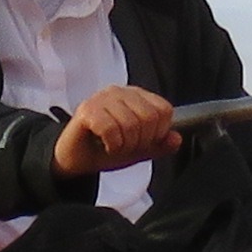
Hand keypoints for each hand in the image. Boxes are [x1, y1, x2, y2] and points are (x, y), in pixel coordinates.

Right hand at [54, 84, 181, 176]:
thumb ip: (158, 145)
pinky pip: (111, 129)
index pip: (164, 110)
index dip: (158, 134)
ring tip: (113, 146)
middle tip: (125, 147)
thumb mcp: (137, 150)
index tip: (143, 142)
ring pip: (131, 124)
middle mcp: (120, 91)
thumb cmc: (104, 149)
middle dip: (141, 142)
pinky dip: (111, 145)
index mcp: (135, 96)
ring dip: (124, 146)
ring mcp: (102, 98)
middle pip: (149, 117)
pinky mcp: (87, 109)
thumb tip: (177, 139)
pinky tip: (104, 145)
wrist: (74, 160)